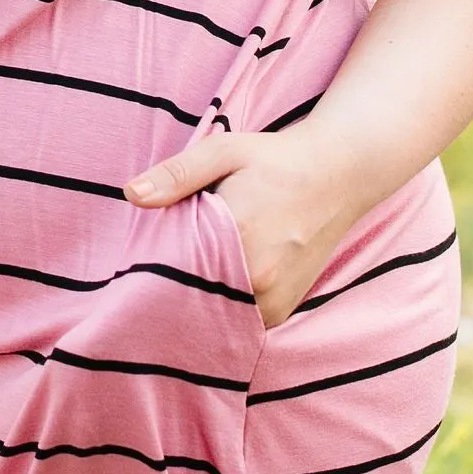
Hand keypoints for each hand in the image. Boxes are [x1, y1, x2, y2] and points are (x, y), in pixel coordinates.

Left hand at [125, 127, 357, 328]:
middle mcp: (259, 277)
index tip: (135, 265)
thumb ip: (177, 174)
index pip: (173, 267)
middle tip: (150, 276)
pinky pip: (238, 321)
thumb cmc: (277, 160)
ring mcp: (273, 299)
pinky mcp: (282, 310)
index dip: (149, 267)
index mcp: (239, 234)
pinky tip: (211, 289)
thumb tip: (132, 194)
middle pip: (191, 295)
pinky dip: (222, 309)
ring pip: (214, 314)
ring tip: (183, 280)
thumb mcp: (224, 151)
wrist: (340, 174)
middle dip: (169, 286)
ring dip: (197, 302)